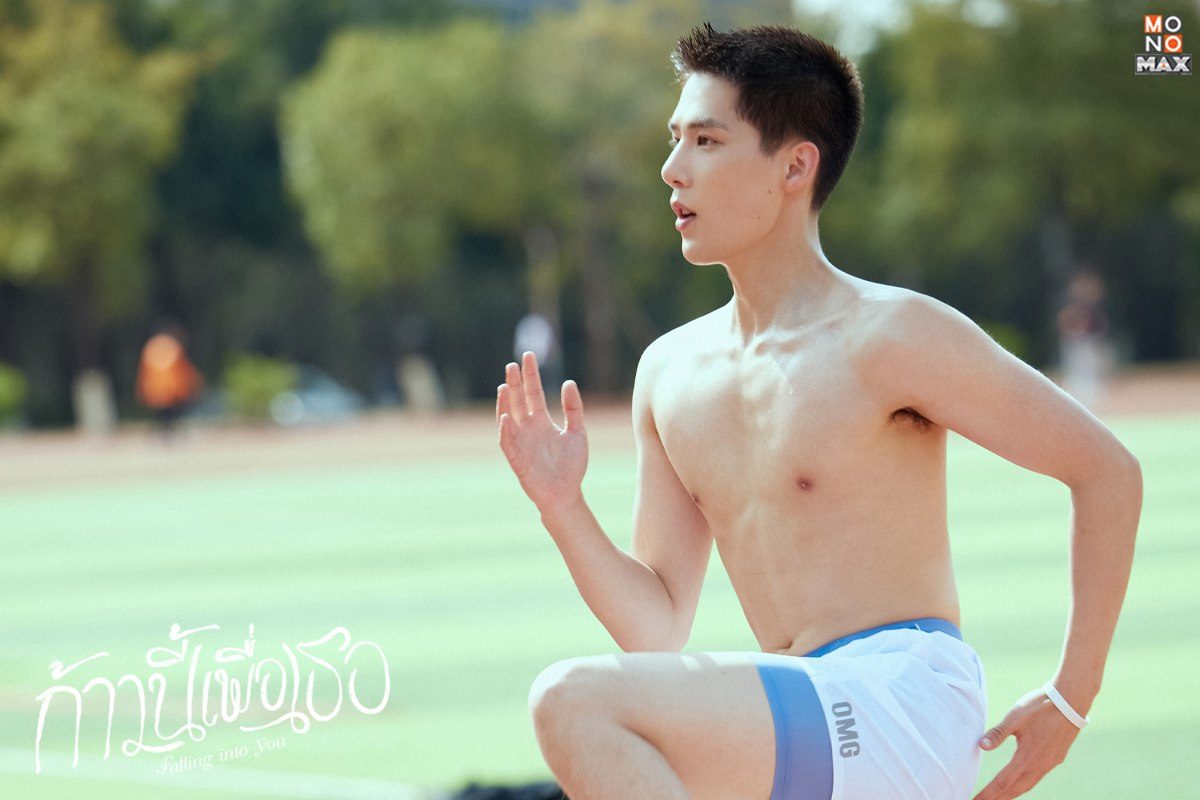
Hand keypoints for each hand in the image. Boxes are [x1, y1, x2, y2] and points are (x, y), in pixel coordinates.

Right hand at [496, 351, 586, 510]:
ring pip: (509, 417)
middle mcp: (528, 428)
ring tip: (505, 386)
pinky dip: (505, 430)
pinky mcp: (516, 458)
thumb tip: (568, 382)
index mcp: (542, 421)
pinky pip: (508, 442)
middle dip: (516, 383)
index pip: (534, 393)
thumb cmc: (571, 465)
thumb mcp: (577, 432)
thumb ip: (573, 409)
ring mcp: (520, 442)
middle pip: (519, 401)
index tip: (528, 356)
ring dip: (506, 403)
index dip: (531, 375)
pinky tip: (506, 417)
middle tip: (512, 364)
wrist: (566, 493)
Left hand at [972, 686, 1082, 799]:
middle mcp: (1039, 765)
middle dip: (998, 798)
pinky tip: (1020, 783)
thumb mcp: (1015, 717)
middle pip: (1015, 789)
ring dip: (1012, 794)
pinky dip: (1024, 785)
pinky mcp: (1055, 758)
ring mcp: (1049, 763)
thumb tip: (981, 746)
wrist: (1070, 701)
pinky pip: (1036, 777)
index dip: (988, 794)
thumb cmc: (1040, 707)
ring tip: (998, 799)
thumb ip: (998, 733)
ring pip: (1027, 785)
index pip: (1003, 782)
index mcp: (1027, 757)